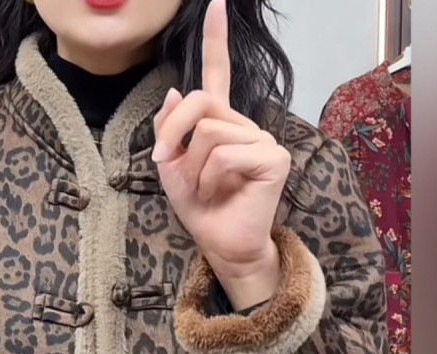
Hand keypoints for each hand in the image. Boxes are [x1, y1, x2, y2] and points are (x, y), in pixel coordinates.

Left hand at [152, 0, 291, 309]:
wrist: (223, 246)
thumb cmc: (201, 210)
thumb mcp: (172, 169)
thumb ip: (171, 131)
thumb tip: (176, 92)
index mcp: (222, 125)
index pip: (218, 76)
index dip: (215, 41)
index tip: (216, 5)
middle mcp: (245, 126)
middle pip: (200, 102)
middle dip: (173, 132)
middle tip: (163, 161)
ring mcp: (262, 140)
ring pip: (209, 133)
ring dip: (192, 167)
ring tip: (202, 189)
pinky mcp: (273, 158)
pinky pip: (225, 154)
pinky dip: (209, 178)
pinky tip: (219, 194)